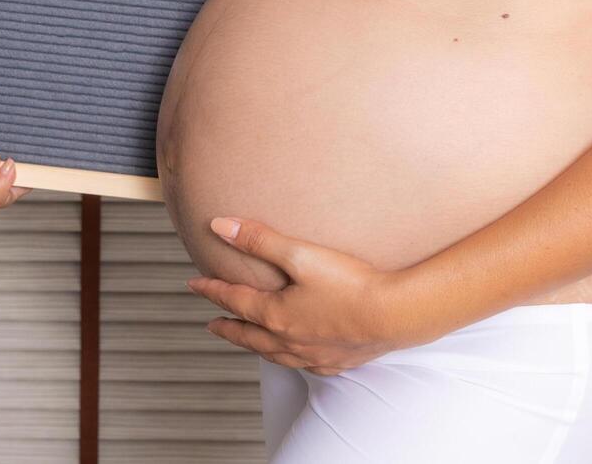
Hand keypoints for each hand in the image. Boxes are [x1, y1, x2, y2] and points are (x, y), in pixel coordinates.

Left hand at [184, 217, 444, 374]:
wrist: (396, 314)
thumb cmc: (350, 283)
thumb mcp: (299, 254)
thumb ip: (258, 239)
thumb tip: (218, 226)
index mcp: (275, 315)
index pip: (234, 300)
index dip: (212, 290)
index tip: (194, 285)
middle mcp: (289, 340)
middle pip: (248, 334)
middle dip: (227, 327)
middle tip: (212, 324)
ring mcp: (313, 354)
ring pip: (273, 354)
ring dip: (255, 346)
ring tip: (247, 341)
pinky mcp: (338, 361)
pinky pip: (304, 365)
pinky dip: (290, 360)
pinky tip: (298, 357)